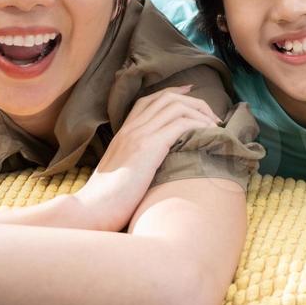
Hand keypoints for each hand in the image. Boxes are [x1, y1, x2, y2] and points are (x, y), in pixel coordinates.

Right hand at [75, 86, 221, 232]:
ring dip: (200, 112)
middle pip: (167, 97)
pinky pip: (180, 124)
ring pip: (176, 106)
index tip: (193, 95)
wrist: (90, 211)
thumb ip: (135, 162)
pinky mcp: (148, 148)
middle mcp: (131, 129)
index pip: (150, 100)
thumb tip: (156, 167)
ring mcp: (138, 135)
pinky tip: (208, 135)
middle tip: (213, 117)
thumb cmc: (107, 202)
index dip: (174, 93)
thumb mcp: (121, 174)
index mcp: (123, 133)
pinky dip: (198, 125)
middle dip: (195, 103)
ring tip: (215, 126)